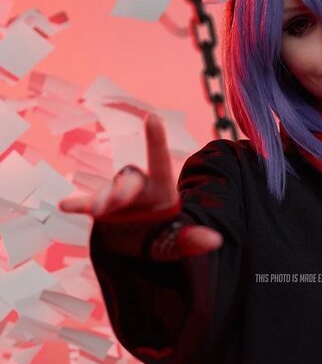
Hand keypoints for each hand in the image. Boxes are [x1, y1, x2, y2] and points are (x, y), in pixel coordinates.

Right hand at [58, 113, 222, 257]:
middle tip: (117, 203)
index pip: (160, 163)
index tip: (153, 116)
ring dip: (103, 200)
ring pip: (108, 191)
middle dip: (122, 189)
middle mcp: (139, 188)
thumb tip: (215, 241)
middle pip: (130, 178)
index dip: (156, 141)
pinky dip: (76, 204)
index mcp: (161, 191)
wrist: (139, 246)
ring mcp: (117, 197)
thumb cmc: (162, 238)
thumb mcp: (177, 243)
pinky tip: (64, 205)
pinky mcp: (99, 208)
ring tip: (101, 211)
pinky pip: (86, 203)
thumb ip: (192, 241)